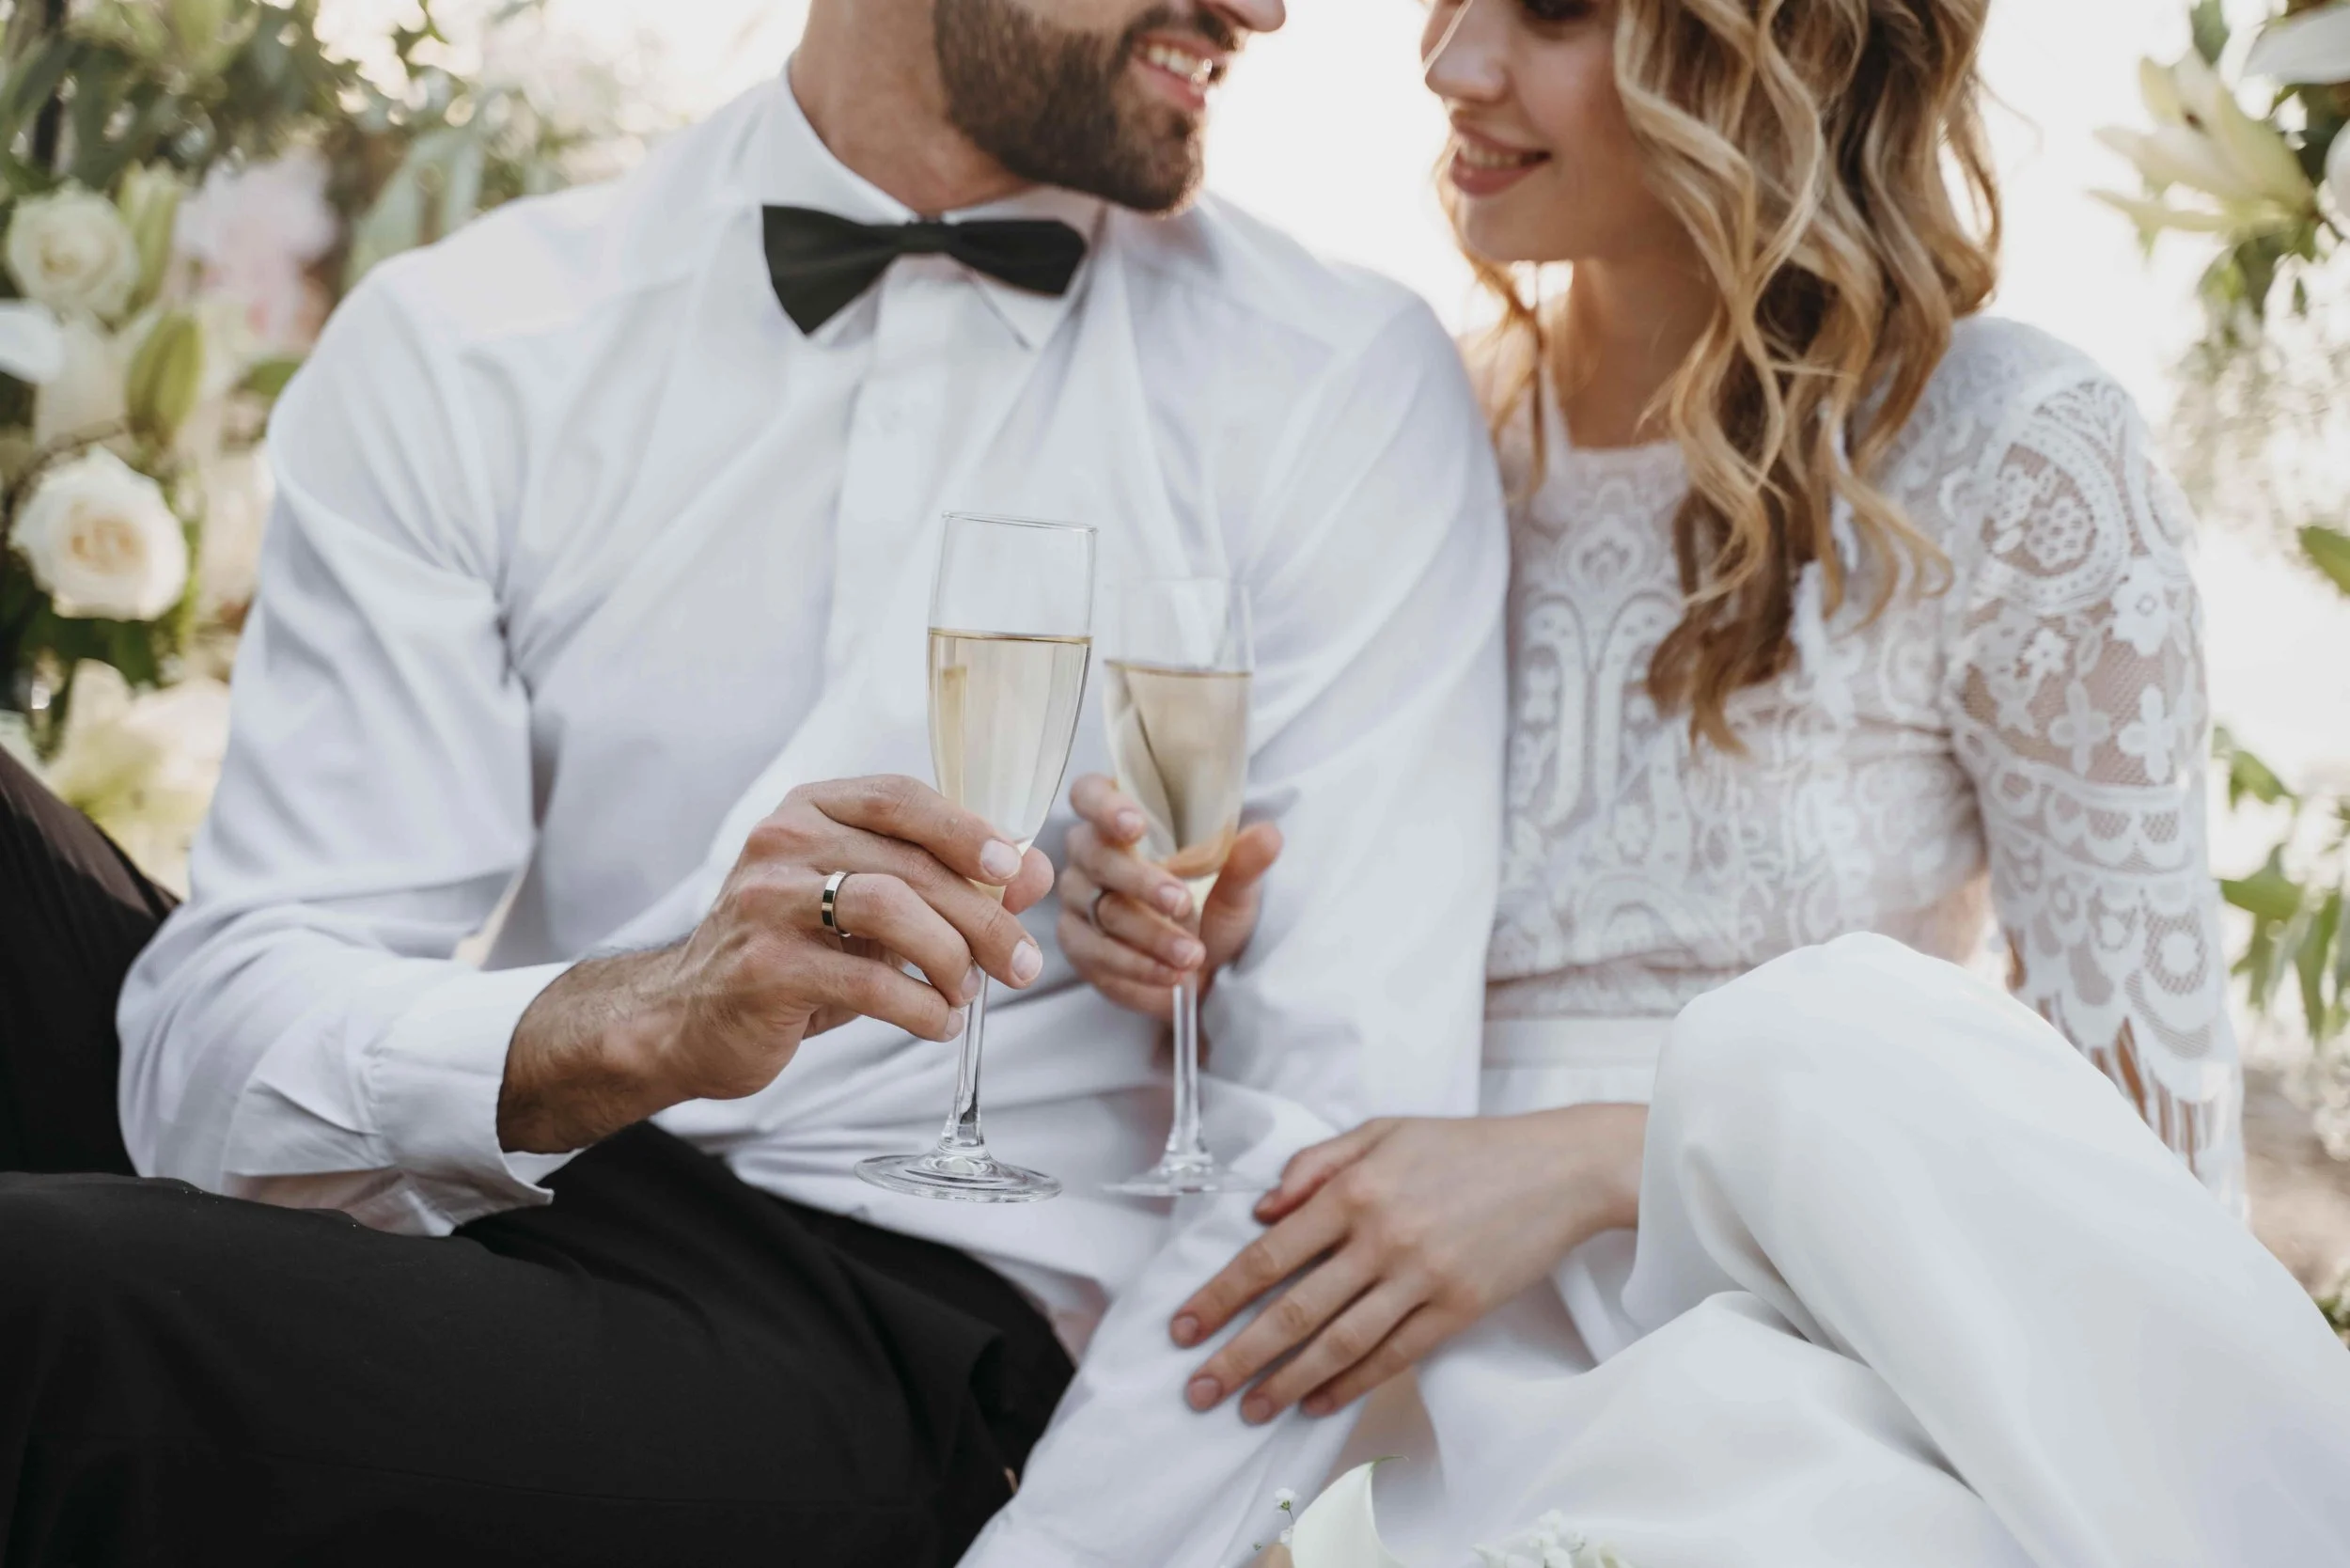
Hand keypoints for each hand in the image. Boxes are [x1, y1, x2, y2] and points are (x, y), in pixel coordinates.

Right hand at [499, 774, 1054, 1152]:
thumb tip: (1035, 873)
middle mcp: (782, 842)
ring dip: (951, 957)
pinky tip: (936, 1023)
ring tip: (967, 992)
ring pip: (890, 910)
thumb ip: (948, 885)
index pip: (899, 797)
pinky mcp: (764, 969)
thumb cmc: (792, 954)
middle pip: (908, 863)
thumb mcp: (869, 910)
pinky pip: (867, 982)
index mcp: (810, 810)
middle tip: (1023, 963)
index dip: (966, 830)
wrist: (686, 1017)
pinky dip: (920, 1007)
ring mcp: (766, 902)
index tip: (1015, 871)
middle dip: (982, 918)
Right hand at [1055, 773, 1281, 1018]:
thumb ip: (1244, 859)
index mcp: (1122, 818)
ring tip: (1192, 954)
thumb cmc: (1210, 906)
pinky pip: (1098, 952)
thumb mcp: (1235, 884)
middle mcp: (1090, 853)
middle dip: (1141, 882)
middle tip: (1182, 904)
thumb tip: (1267, 836)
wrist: (1204, 966)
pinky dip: (1137, 966)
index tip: (1136, 826)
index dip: (1106, 806)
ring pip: (1101, 910)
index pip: (1091, 795)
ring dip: (1150, 934)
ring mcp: (1079, 899)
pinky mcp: (1078, 943)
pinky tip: (1171, 974)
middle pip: (1097, 856)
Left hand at [1170, 1106, 1646, 1422]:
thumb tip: (1261, 1210)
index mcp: (1354, 1189)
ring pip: (1338, 1343)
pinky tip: (1317, 1403)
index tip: (1183, 1327)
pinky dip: (1350, 1384)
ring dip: (1286, 1383)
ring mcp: (1421, 1277)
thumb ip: (1316, 1164)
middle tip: (1198, 1390)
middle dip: (1237, 1356)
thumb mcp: (1383, 1131)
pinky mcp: (1457, 1309)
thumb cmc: (1465, 1147)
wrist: (1557, 1168)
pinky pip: (1393, 1356)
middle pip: (1293, 1310)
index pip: (1268, 1255)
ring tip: (1248, 1409)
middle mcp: (1381, 1237)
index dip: (1220, 1296)